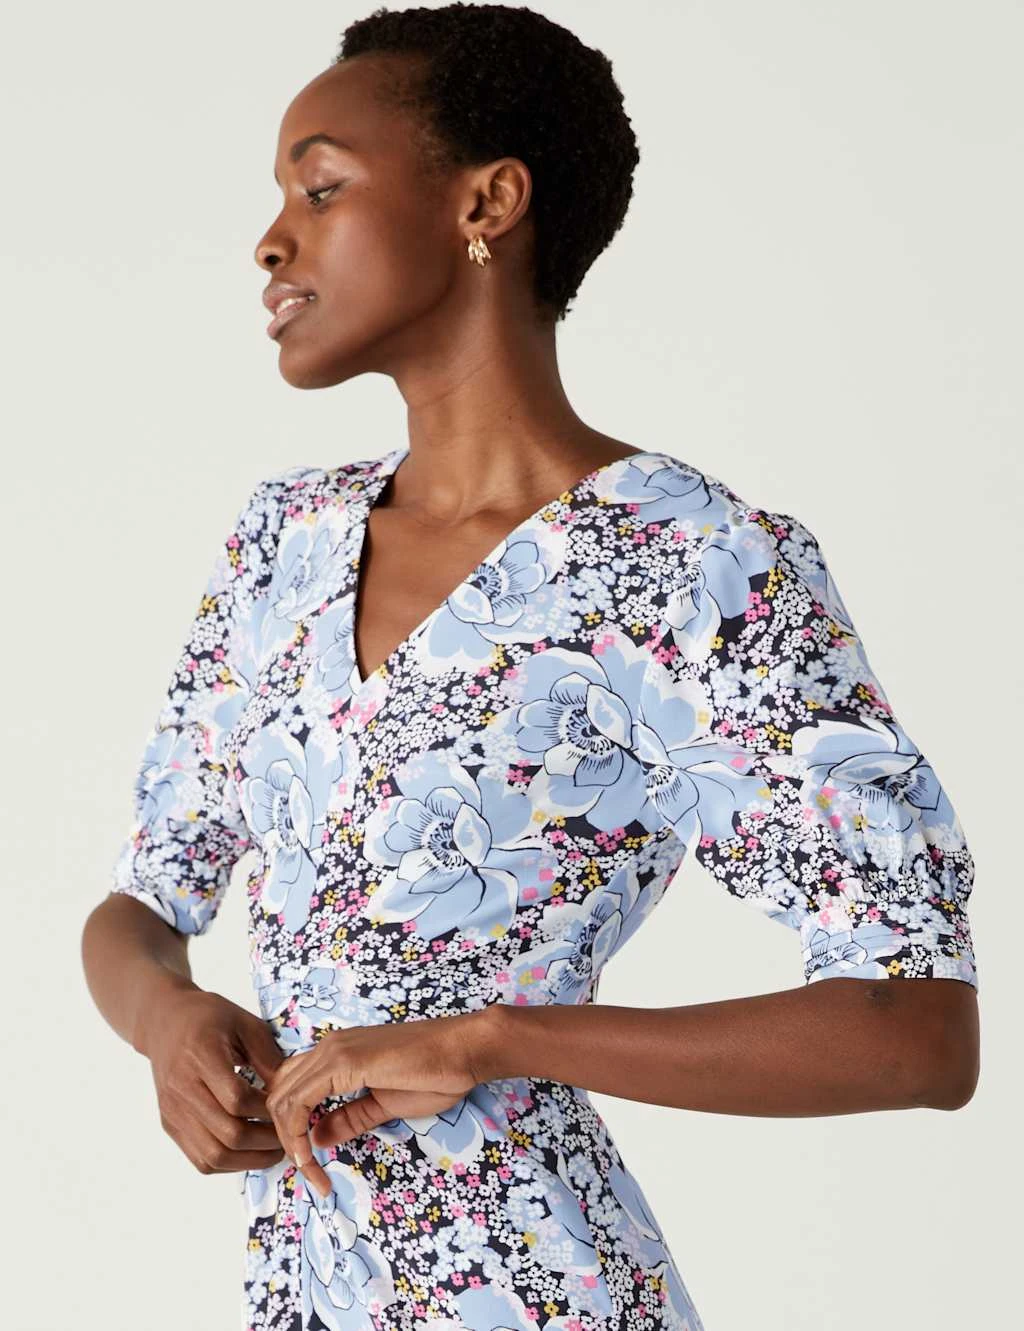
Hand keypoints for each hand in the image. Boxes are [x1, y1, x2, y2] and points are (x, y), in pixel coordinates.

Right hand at [145, 987, 287, 1176]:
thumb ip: (269, 1057)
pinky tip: (249, 1152)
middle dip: (265, 1141)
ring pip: (212, 1155)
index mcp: (201, 1056)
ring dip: (249, 1160)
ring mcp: (173, 1111)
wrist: (165, 1021)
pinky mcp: (170, 1124)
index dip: (267, 1110)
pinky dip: (229, 1163)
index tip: (289, 1108)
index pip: (237, 1099)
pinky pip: (200, 1159)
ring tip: (274, 1150)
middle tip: (290, 1135)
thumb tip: (292, 1092)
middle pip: (227, 1133)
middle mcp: (182, 1089)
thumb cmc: (209, 1017)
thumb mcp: (246, 1024)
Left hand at [263, 1009, 488, 1201]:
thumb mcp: (382, 1104)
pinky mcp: (345, 1062)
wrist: (463, 1051)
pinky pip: (300, 1101)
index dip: (290, 1130)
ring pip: (282, 1098)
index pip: (291, 1090)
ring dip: (288, 1140)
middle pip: (278, 1094)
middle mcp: (328, 1047)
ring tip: (309, 1171)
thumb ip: (348, 1118)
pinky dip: (296, 1132)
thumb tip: (316, 1137)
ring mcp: (334, 1052)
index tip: (309, 1166)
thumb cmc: (434, 1074)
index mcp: (336, 1055)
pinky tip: (311, 1157)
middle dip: (284, 1139)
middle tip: (307, 1172)